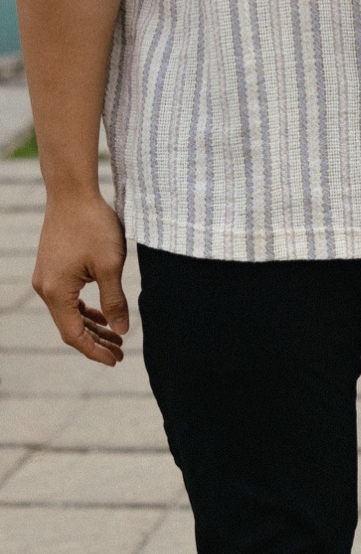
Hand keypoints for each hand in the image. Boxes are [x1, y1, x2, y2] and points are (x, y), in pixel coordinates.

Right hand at [33, 189, 129, 364]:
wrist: (73, 193)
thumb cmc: (94, 226)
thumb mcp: (111, 266)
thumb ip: (114, 301)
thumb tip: (122, 330)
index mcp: (56, 292)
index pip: (74, 335)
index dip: (95, 351)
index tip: (116, 360)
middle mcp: (45, 288)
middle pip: (70, 327)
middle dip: (96, 341)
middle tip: (120, 353)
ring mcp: (46, 277)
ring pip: (69, 312)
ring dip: (92, 325)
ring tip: (117, 336)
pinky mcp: (52, 267)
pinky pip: (68, 297)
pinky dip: (85, 308)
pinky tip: (103, 314)